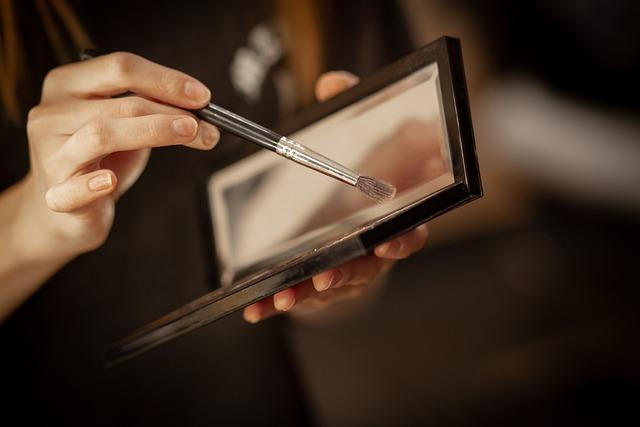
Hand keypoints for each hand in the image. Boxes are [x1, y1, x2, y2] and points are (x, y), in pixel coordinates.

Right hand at [15, 52, 218, 261]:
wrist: (68, 212)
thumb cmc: (101, 161)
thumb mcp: (128, 127)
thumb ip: (153, 110)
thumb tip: (201, 107)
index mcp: (68, 85)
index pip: (120, 67)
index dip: (166, 80)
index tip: (203, 97)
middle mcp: (52, 113)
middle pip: (120, 103)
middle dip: (172, 112)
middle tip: (207, 126)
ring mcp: (50, 154)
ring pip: (102, 135)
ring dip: (153, 132)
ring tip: (189, 136)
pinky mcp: (54, 195)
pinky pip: (72, 188)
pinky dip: (92, 185)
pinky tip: (110, 182)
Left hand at [243, 71, 428, 322]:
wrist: (358, 207)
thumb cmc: (363, 171)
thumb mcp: (357, 134)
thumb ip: (349, 108)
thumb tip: (331, 83)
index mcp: (394, 216)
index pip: (409, 231)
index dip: (403, 240)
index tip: (388, 243)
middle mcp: (377, 248)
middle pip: (367, 267)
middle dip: (345, 273)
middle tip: (322, 277)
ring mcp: (353, 269)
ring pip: (334, 287)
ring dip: (307, 294)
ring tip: (279, 298)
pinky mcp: (327, 283)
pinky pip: (307, 297)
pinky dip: (281, 302)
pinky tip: (256, 309)